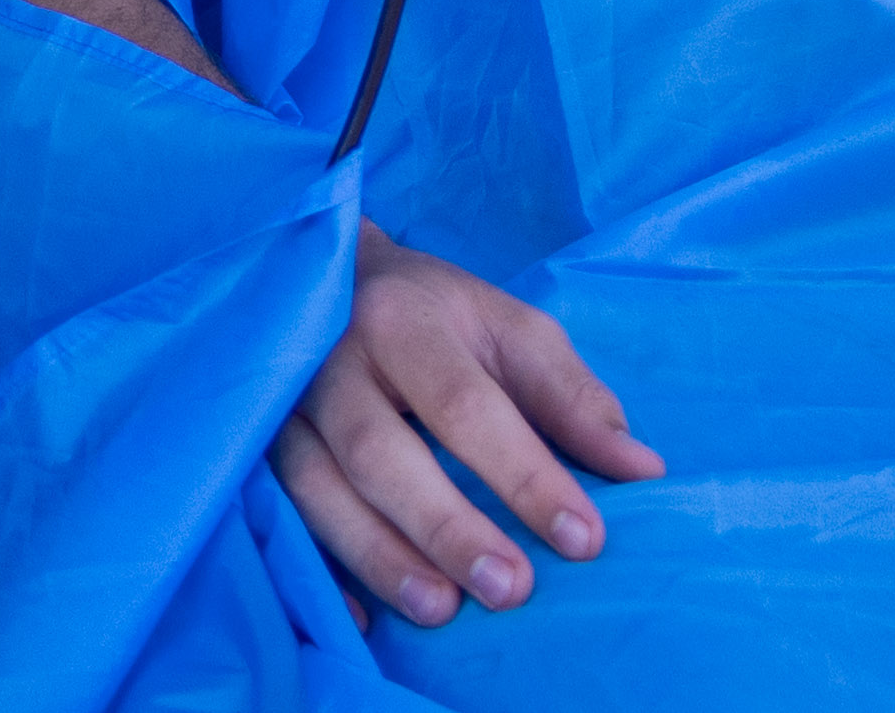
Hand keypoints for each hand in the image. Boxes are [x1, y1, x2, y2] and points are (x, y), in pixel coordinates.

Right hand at [268, 222, 661, 622]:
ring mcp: (280, 405)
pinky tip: (361, 618)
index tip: (583, 539)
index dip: (524, 474)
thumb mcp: (510, 327)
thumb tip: (640, 471)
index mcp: (402, 319)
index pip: (466, 404)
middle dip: (444, 525)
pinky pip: (275, 514)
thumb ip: (571, 396)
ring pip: (317, 488)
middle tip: (509, 590)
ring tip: (441, 611)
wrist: (330, 276)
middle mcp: (329, 360)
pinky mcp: (255, 445)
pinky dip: (317, 570)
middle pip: (379, 451)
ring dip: (378, 555)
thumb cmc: (437, 312)